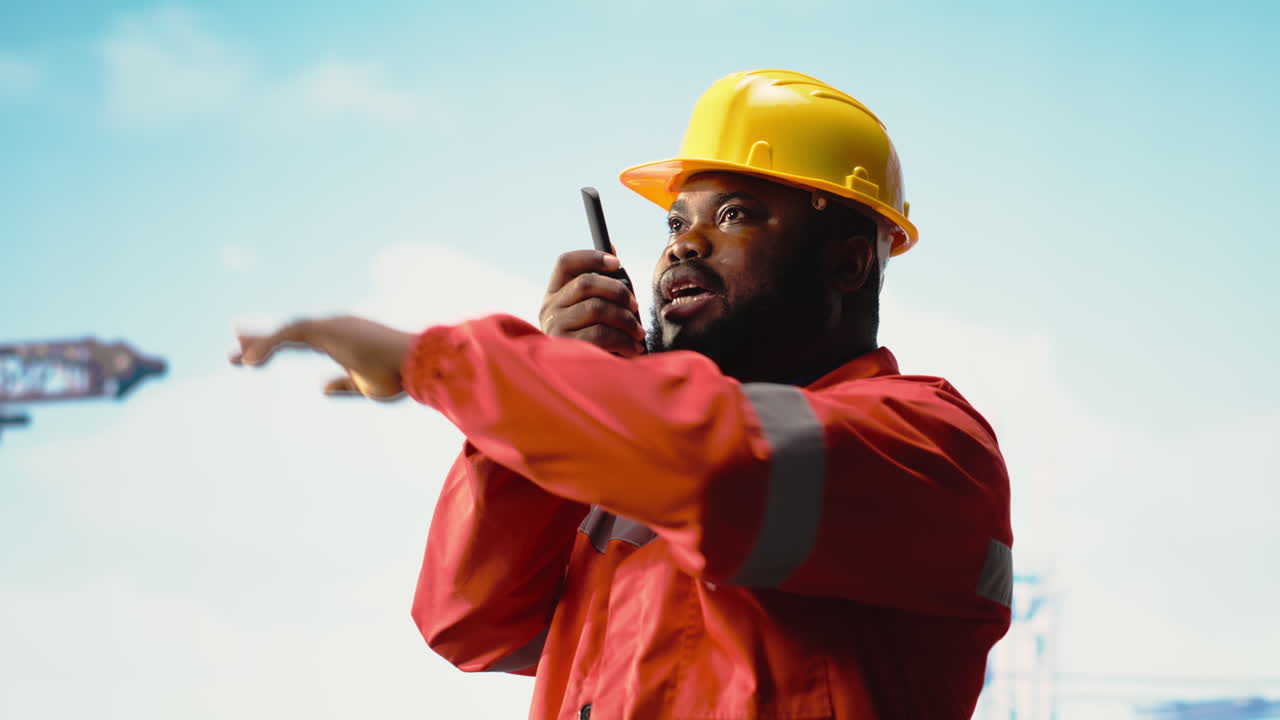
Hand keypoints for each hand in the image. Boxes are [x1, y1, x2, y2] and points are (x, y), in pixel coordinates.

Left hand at [230, 315, 414, 399]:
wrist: (418, 364)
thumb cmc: (399, 375)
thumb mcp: (366, 387)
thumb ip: (343, 385)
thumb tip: (319, 387)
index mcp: (342, 341)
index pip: (302, 339)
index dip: (278, 346)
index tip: (254, 358)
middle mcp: (334, 328)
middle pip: (290, 331)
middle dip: (261, 339)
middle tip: (234, 344)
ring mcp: (331, 326)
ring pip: (286, 331)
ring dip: (258, 344)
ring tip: (235, 360)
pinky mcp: (327, 329)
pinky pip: (288, 335)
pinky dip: (266, 346)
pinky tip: (249, 363)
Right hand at [539, 250, 645, 356]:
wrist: (580, 387)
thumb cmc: (593, 345)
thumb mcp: (594, 314)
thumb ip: (601, 287)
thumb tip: (612, 248)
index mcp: (555, 295)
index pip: (565, 263)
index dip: (592, 257)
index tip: (617, 263)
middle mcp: (549, 308)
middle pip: (586, 283)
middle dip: (619, 292)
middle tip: (636, 307)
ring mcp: (554, 327)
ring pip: (597, 308)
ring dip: (626, 320)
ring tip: (638, 334)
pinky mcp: (565, 348)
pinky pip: (600, 334)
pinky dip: (623, 341)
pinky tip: (632, 349)